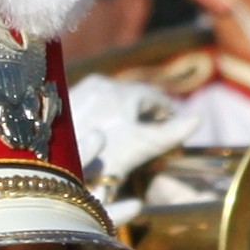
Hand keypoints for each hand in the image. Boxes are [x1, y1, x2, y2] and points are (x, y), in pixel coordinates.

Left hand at [66, 76, 192, 187]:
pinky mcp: (63, 105)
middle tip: (157, 131)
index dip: (169, 113)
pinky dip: (103, 117)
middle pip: (133, 98)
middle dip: (147, 114)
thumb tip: (198, 119)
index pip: (155, 97)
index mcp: (122, 90)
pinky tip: (105, 135)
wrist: (51, 166)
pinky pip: (91, 107)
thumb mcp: (141, 145)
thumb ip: (170, 132)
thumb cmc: (101, 156)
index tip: (178, 124)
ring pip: (111, 101)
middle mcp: (99, 83)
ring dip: (126, 114)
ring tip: (133, 134)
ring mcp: (79, 92)